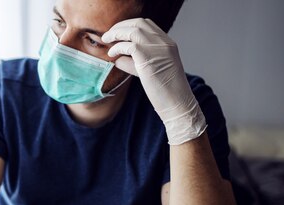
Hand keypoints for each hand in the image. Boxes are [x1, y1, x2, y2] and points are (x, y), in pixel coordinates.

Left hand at [101, 18, 206, 144]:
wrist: (177, 103)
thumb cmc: (165, 91)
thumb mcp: (153, 70)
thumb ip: (137, 61)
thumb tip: (117, 57)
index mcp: (168, 43)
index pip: (147, 24)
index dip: (129, 26)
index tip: (118, 33)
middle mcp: (164, 42)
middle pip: (138, 23)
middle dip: (120, 26)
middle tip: (108, 35)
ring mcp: (157, 48)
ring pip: (132, 30)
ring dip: (116, 33)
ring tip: (106, 41)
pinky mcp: (147, 57)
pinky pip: (127, 45)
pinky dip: (116, 48)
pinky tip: (112, 55)